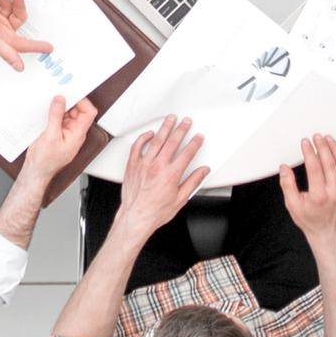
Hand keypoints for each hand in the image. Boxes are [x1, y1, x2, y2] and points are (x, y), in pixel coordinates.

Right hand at [0, 0, 53, 71]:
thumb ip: (7, 52)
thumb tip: (19, 67)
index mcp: (2, 40)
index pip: (24, 45)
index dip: (37, 46)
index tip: (49, 48)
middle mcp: (0, 30)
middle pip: (19, 18)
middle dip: (17, 5)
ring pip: (10, 6)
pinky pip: (1, 0)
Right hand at [24, 94, 98, 185]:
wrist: (36, 172)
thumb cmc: (45, 161)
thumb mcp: (50, 135)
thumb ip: (56, 116)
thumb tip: (60, 100)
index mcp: (78, 134)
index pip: (89, 113)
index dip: (82, 101)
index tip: (71, 95)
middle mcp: (74, 133)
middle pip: (79, 111)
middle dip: (70, 102)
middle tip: (59, 96)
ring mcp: (66, 133)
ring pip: (68, 114)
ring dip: (61, 108)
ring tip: (50, 103)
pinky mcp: (58, 133)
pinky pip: (60, 119)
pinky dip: (55, 113)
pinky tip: (47, 112)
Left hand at [119, 115, 208, 239]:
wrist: (136, 217)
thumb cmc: (156, 211)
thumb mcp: (180, 199)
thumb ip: (193, 182)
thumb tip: (202, 171)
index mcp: (171, 175)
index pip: (187, 153)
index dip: (194, 143)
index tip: (198, 137)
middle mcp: (158, 167)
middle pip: (172, 142)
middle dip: (181, 130)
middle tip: (186, 122)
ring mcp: (144, 164)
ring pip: (156, 141)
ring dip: (165, 128)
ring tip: (170, 119)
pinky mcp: (133, 165)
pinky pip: (138, 146)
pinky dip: (144, 138)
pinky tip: (150, 133)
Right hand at [278, 133, 335, 239]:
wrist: (326, 231)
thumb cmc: (310, 219)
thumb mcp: (292, 205)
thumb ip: (287, 185)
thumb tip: (284, 169)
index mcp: (319, 196)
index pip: (315, 168)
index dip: (310, 153)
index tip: (305, 143)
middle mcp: (334, 192)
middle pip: (330, 163)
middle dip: (323, 146)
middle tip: (317, 137)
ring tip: (328, 139)